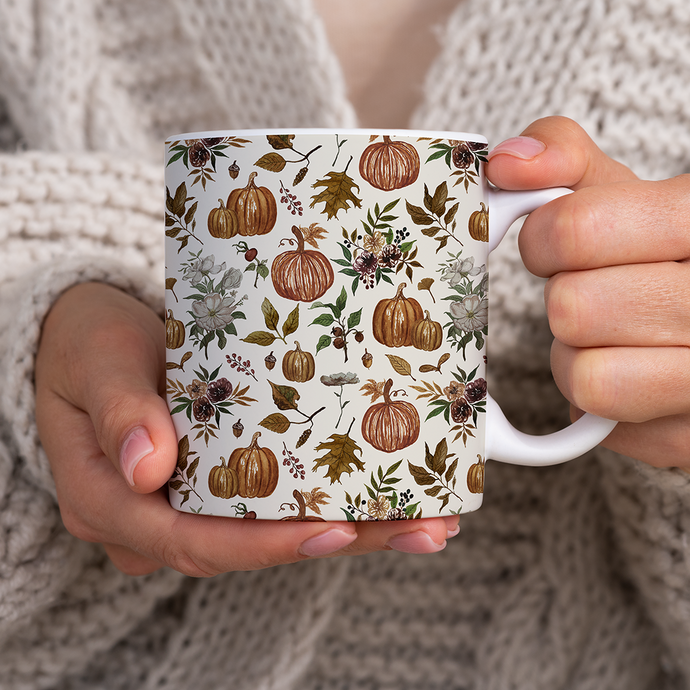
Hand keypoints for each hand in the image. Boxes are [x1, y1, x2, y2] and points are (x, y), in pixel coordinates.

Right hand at [35, 283, 457, 575]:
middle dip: (338, 540)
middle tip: (420, 528)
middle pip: (250, 545)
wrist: (93, 339)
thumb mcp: (96, 364)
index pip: (194, 542)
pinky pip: (274, 504)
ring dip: (354, 527)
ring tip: (428, 518)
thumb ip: (118, 413)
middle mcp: (155, 518)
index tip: (334, 530)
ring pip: (272, 531)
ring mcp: (189, 504)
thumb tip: (150, 468)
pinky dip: (331, 500)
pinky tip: (387, 495)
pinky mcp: (217, 483)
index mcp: (112, 503)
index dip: (266, 545)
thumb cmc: (88, 345)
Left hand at [487, 116, 689, 468]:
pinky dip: (601, 404)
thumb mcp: (620, 192)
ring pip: (587, 377)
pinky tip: (634, 375)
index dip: (543, 239)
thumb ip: (563, 160)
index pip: (577, 230)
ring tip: (613, 339)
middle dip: (566, 301)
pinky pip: (605, 426)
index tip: (554, 244)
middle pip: (574, 309)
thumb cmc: (654, 252)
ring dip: (578, 358)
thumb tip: (506, 163)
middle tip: (595, 294)